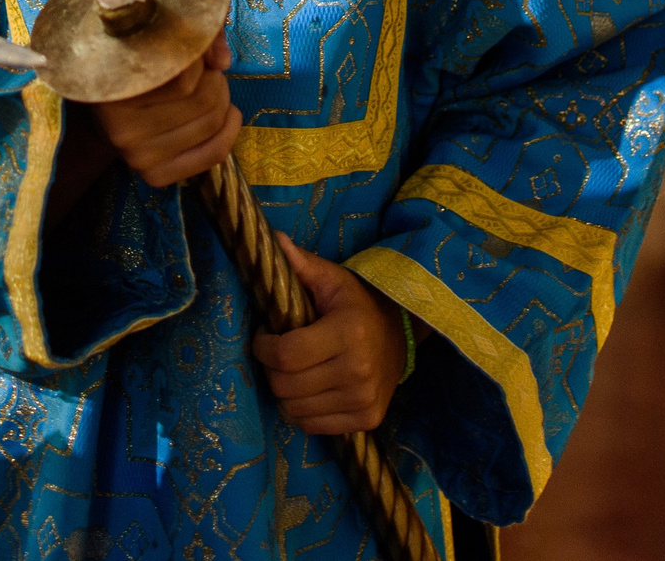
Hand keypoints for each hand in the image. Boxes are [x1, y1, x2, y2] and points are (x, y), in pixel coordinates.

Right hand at [94, 33, 239, 187]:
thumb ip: (193, 37)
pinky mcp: (154, 175)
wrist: (109, 110)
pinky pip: (215, 152)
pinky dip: (231, 129)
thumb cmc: (137, 66)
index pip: (182, 75)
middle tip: (206, 70)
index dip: (199, 56)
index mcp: (114, 88)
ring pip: (212, 121)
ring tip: (209, 88)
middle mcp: (120, 128)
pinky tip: (228, 113)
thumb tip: (221, 60)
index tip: (195, 49)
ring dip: (223, 98)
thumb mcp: (156, 40)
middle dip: (214, 78)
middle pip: (202, 98)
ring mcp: (136, 157)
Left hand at [252, 235, 408, 434]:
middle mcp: (359, 371)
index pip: (286, 355)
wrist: (400, 333)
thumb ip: (302, 264)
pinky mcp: (367, 420)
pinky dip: (301, 410)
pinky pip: (312, 426)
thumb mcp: (333, 279)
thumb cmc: (357, 303)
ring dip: (284, 392)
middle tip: (276, 354)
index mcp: (348, 332)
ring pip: (294, 410)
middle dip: (270, 369)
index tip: (264, 336)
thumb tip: (273, 239)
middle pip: (286, 386)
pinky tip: (309, 389)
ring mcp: (364, 400)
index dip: (263, 347)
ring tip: (293, 371)